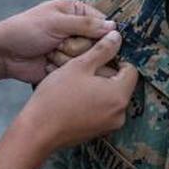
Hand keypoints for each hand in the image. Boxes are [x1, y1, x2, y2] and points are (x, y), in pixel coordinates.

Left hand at [0, 0, 115, 83]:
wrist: (2, 53)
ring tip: (49, 53)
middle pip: (99, 46)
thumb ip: (85, 25)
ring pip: (89, 61)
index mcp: (78, 12)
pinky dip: (61, 69)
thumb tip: (114, 28)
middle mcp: (79, 31)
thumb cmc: (25, 30)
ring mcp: (74, 50)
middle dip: (77, 47)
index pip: (105, 24)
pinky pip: (77, 73)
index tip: (91, 41)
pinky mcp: (68, 68)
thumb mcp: (55, 22)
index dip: (102, 35)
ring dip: (66, 59)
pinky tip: (48, 64)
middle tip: (57, 44)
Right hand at [23, 30, 138, 149]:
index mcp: (119, 95)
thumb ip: (102, 50)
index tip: (99, 55)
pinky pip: (103, 109)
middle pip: (122, 84)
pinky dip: (93, 100)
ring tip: (77, 82)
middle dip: (106, 73)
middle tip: (84, 67)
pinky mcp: (98, 131)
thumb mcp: (79, 66)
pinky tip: (74, 96)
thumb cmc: (56, 97)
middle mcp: (120, 113)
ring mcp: (109, 125)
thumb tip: (117, 37)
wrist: (37, 131)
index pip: (131, 70)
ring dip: (98, 86)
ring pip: (111, 96)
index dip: (117, 58)